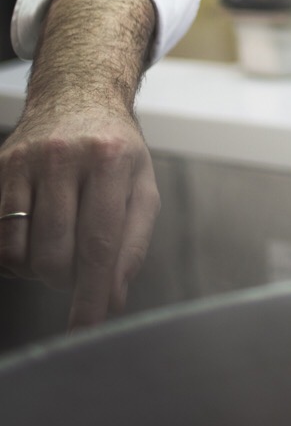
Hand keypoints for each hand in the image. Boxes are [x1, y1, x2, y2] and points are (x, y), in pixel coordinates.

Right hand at [0, 0, 159, 327]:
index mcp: (111, 160)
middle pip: (57, 255)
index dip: (92, 294)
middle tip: (79, 263)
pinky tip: (32, 237)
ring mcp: (26, 161)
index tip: (87, 329)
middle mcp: (66, 156)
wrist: (77, 96)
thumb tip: (114, 297)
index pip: (100, 243)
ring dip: (39, 267)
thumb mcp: (141, 186)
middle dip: (68, 278)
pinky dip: (14, 255)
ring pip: (21, 252)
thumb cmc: (115, 150)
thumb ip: (134, 243)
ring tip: (57, 243)